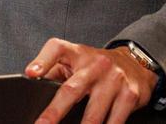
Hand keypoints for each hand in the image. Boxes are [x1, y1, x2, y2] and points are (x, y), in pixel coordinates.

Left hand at [25, 38, 157, 123]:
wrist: (135, 62)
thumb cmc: (96, 65)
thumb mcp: (75, 60)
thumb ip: (55, 71)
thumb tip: (32, 85)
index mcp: (77, 53)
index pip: (57, 49)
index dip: (42, 60)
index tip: (31, 74)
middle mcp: (96, 64)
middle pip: (72, 90)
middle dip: (55, 112)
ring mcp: (114, 79)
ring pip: (94, 114)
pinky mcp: (130, 95)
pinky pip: (115, 121)